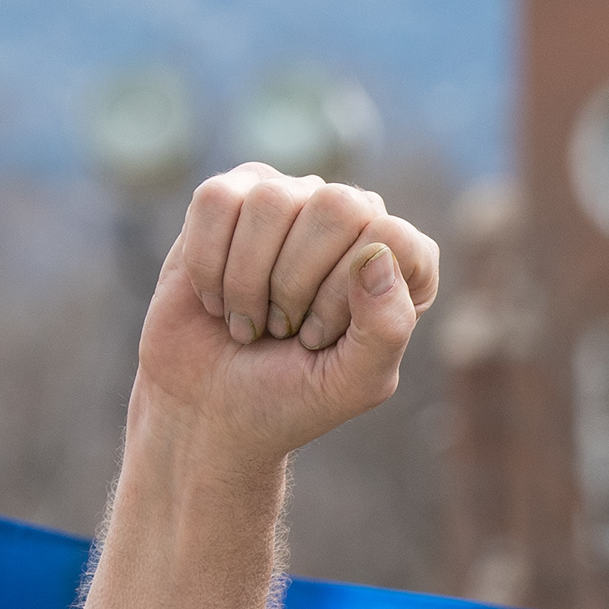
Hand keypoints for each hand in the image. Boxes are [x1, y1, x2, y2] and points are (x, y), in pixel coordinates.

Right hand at [133, 164, 440, 466]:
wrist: (207, 409)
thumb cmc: (290, 398)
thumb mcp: (354, 382)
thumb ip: (387, 328)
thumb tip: (378, 256)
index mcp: (401, 262)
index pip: (390, 237)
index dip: (343, 293)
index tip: (316, 339)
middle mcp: (354, 220)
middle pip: (337, 206)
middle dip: (295, 282)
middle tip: (281, 328)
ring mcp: (293, 201)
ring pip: (271, 200)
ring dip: (246, 280)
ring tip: (249, 319)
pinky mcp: (231, 199)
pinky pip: (217, 200)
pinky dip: (208, 263)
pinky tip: (216, 297)